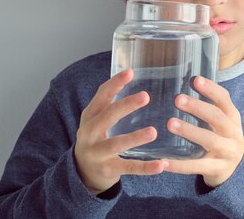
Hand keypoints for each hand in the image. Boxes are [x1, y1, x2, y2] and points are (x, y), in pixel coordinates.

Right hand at [74, 69, 165, 194]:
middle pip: (107, 117)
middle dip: (126, 106)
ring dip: (135, 137)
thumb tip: (131, 74)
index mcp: (89, 116)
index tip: (130, 72)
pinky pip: (129, 167)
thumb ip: (110, 102)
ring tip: (153, 131)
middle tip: (145, 96)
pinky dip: (145, 167)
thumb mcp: (96, 119)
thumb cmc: (95, 138)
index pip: (101, 96)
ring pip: (116, 144)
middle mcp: (89, 133)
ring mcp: (97, 153)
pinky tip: (161, 164)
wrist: (82, 172)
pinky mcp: (108, 170)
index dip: (115, 84)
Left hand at [163, 76, 243, 187]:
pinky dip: (180, 165)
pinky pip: (197, 166)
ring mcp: (227, 152)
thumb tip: (184, 81)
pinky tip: (163, 161)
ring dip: (190, 131)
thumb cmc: (222, 138)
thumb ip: (209, 106)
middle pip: (218, 118)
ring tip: (170, 123)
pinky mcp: (217, 169)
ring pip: (210, 140)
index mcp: (233, 118)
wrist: (237, 170)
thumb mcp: (222, 121)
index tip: (195, 80)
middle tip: (178, 99)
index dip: (211, 89)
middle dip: (198, 107)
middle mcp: (233, 133)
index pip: (224, 99)